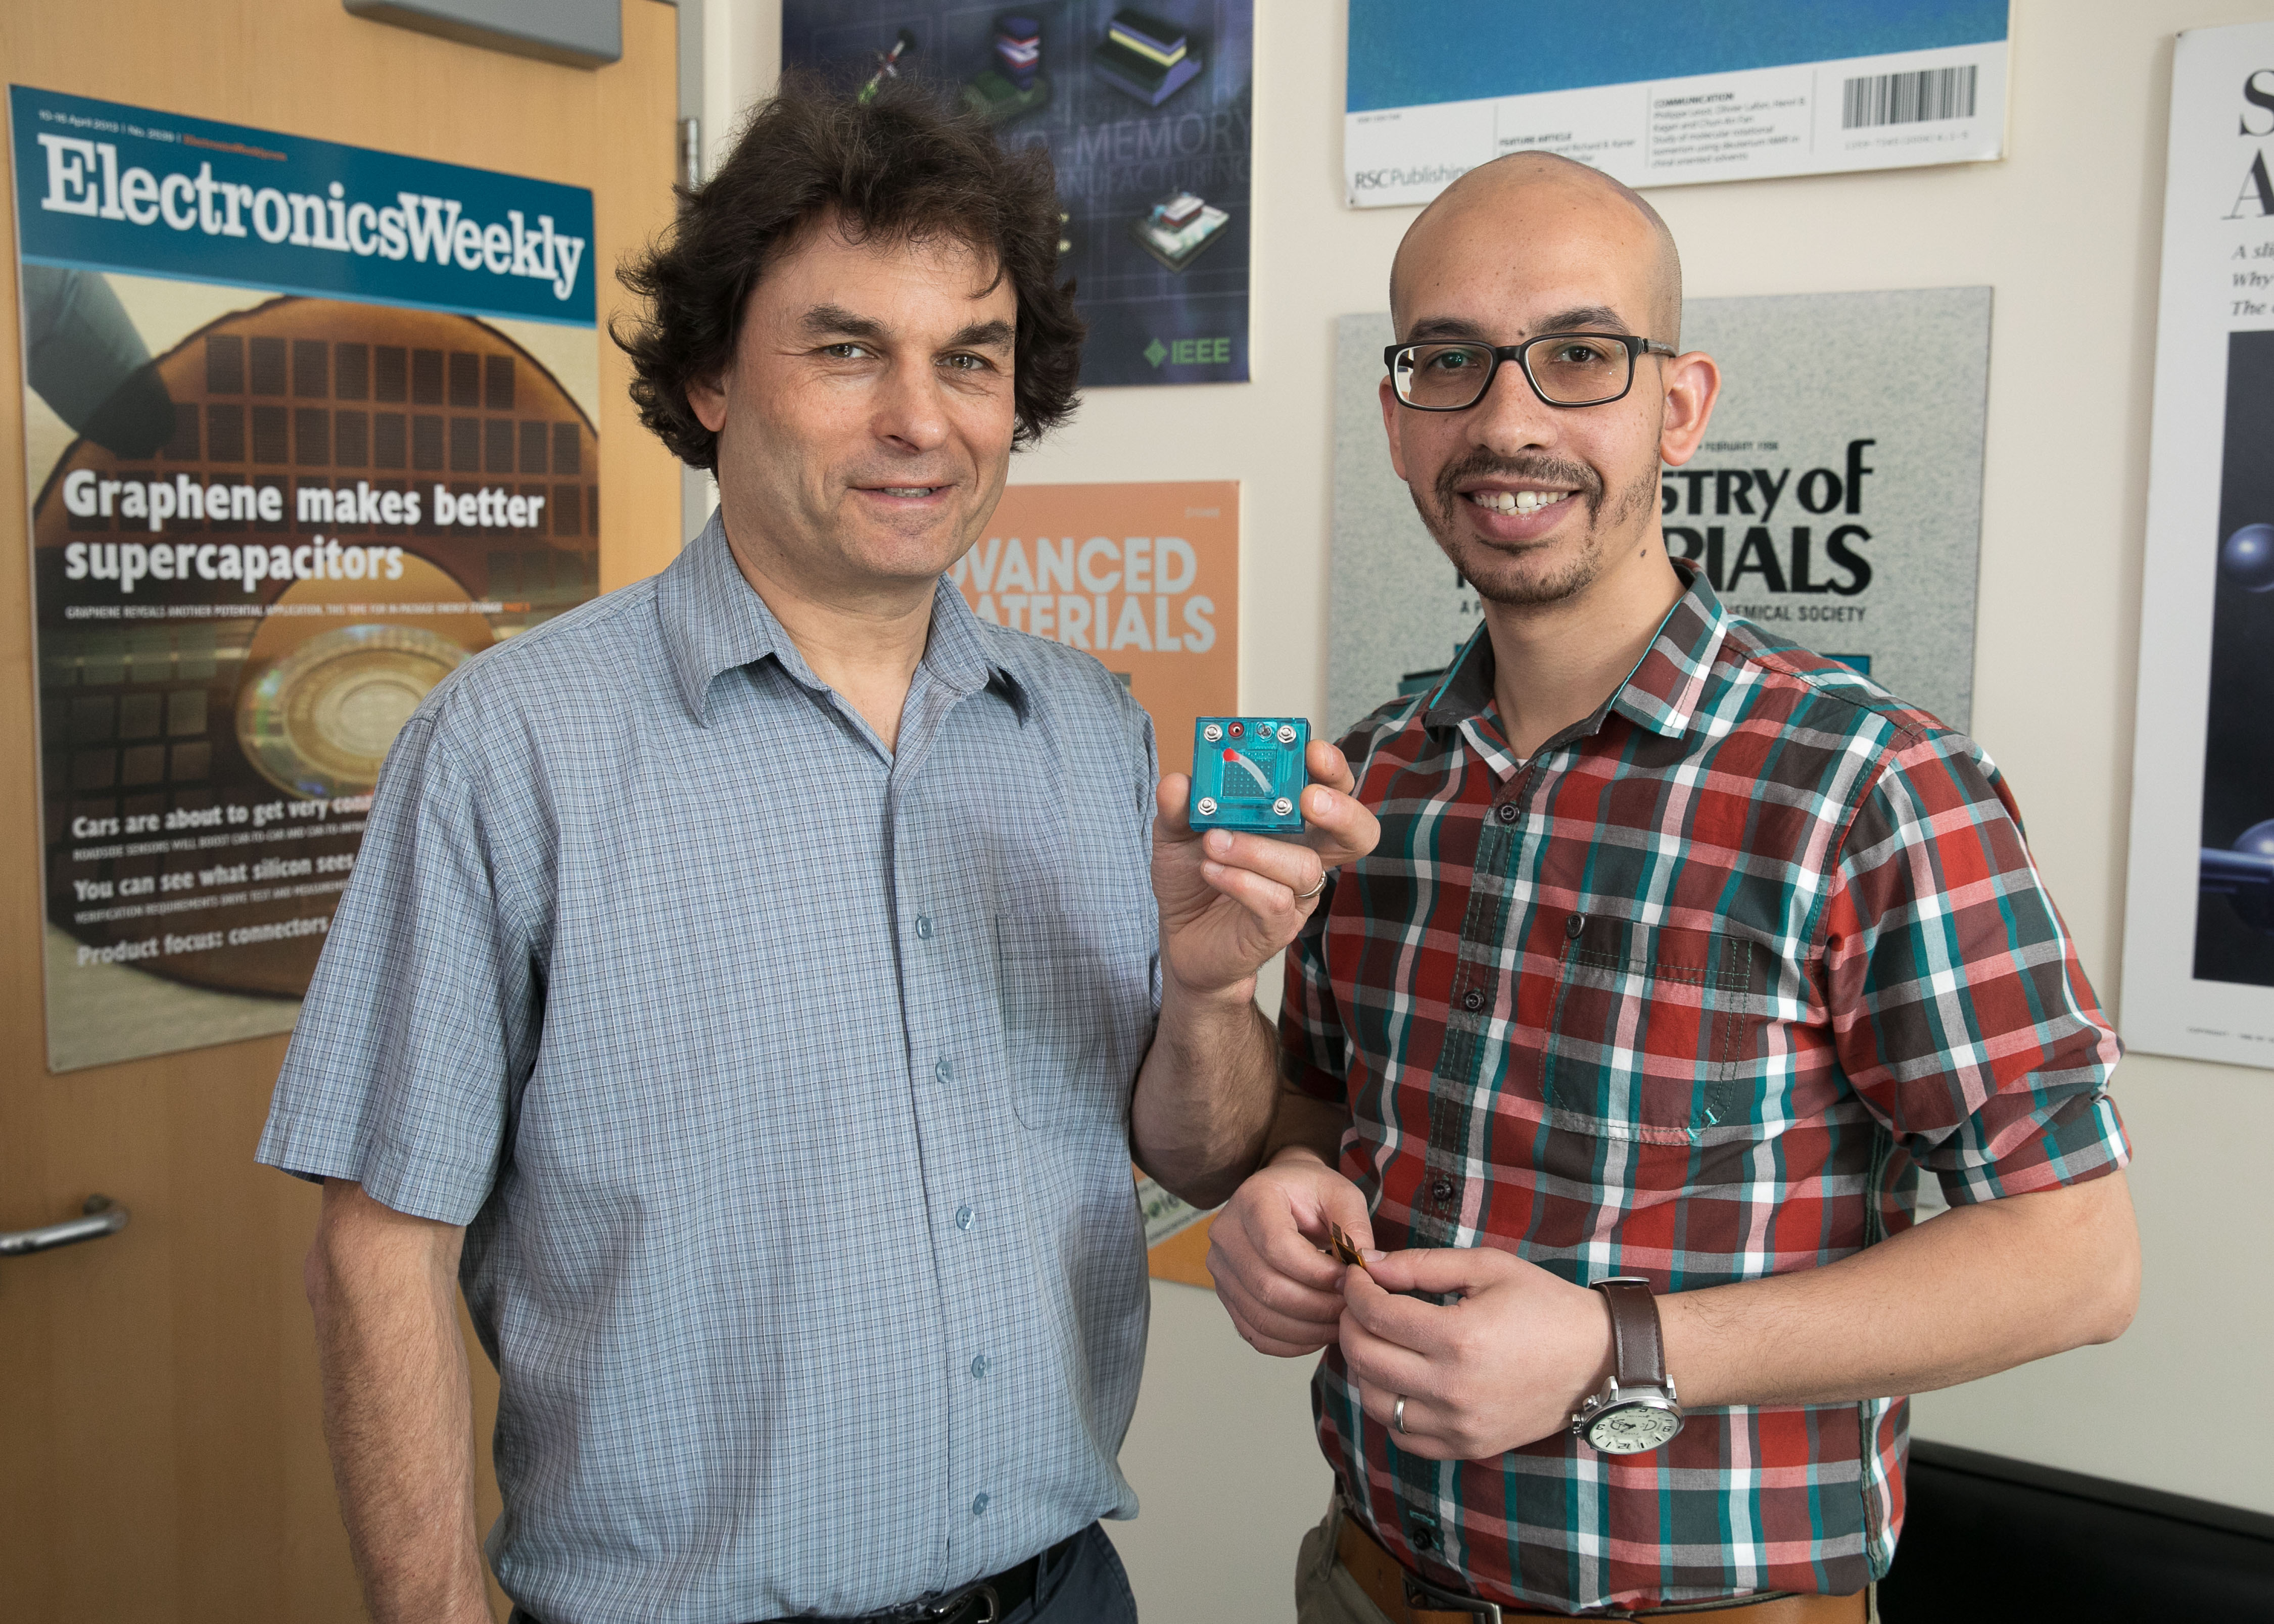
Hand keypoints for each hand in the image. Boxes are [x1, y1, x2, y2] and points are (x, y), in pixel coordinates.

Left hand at [1152, 740, 1378, 1001]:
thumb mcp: (1176, 833)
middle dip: (1342, 810)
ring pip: (1305, 867)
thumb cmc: (1193, 877)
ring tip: (1214, 843)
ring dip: (1258, 849)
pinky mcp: (1277, 927)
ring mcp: (1295, 895)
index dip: (1331, 769)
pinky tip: (1211, 871)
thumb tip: (1179, 782)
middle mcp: (1303, 855)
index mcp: (1291, 822)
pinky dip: (1241, 881)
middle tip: (1308, 798)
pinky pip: (1275, 901)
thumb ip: (1178, 807)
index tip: (1311, 751)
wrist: (1180, 936)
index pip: (1330, 789)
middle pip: (1357, 833)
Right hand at [1208, 1148, 1375, 1356]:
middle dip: (1318, 1306)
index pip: (1277, 1246)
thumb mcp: (1342, 1195)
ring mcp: (1221, 1268)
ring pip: (1261, 1317)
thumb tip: (1364, 1269)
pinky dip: (1291, 1343)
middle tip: (1352, 1308)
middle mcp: (1226, 1234)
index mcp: (1253, 1199)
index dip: (1318, 1272)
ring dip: (1308, 1330)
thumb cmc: (1312, 1192)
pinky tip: (1318, 1332)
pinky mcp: (1227, 1295)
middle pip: (1267, 1287)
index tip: (1350, 1279)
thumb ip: (1354, 1228)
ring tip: (1341, 1322)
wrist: (1284, 1194)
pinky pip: (1255, 1334)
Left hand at [1338, 1246, 1614, 1458]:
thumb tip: (1369, 1264)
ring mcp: (1460, 1425)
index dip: (1355, 1291)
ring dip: (1364, 1367)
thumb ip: (1422, 1264)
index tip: (1355, 1278)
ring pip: (1376, 1402)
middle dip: (1349, 1324)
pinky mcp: (1467, 1446)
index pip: (1377, 1315)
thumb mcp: (1488, 1267)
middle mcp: (1454, 1389)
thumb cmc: (1545, 1306)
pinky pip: (1404, 1436)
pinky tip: (1401, 1379)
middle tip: (1357, 1305)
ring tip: (1378, 1339)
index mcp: (1459, 1338)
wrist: (1597, 1359)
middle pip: (1366, 1358)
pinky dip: (1390, 1407)